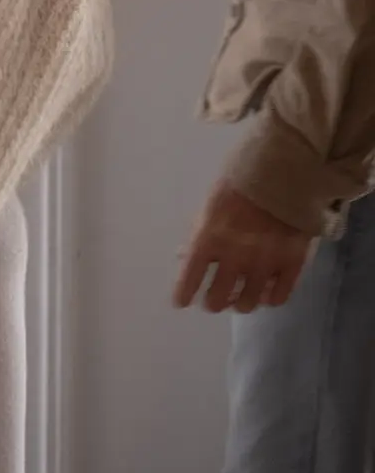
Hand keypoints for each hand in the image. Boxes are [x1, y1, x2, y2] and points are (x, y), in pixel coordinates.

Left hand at [173, 178, 314, 312]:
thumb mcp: (210, 204)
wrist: (284, 169)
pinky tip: (266, 293)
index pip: (189, 277)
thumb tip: (183, 257)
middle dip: (213, 302)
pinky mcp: (291, 264)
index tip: (181, 302)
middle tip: (215, 300)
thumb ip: (198, 233)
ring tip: (240, 299)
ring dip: (241, 303)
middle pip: (218, 299)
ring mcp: (264, 262)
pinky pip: (278, 297)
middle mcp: (235, 256)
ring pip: (248, 303)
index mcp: (209, 237)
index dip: (183, 293)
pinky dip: (270, 299)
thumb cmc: (240, 182)